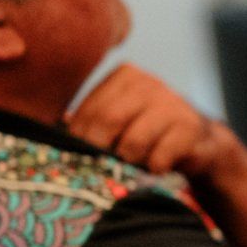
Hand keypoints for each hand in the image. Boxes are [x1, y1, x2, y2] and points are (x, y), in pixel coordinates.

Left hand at [67, 64, 227, 175]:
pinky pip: (159, 158)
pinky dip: (154, 169)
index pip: (91, 109)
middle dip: (101, 151)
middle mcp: (149, 83)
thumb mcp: (120, 118)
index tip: (80, 157)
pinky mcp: (190, 128)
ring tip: (134, 165)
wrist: (200, 143)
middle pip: (108, 121)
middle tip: (102, 167)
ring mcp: (172, 103)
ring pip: (133, 143)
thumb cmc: (148, 133)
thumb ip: (91, 121)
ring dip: (130, 163)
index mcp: (125, 76)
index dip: (81, 138)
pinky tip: (158, 167)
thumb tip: (46, 136)